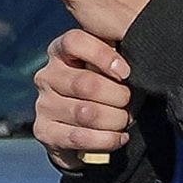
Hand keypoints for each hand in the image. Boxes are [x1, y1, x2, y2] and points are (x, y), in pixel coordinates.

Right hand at [33, 23, 140, 167]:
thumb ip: (120, 52)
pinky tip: (119, 138)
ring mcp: (43, 104)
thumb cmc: (108, 90)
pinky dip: (106, 140)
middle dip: (118, 96)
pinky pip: (79, 137)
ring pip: (85, 113)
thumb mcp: (113, 67)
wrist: (89, 130)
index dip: (102, 56)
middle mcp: (47, 75)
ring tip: (126, 120)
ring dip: (115, 120)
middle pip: (85, 83)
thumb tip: (139, 51)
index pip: (74, 42)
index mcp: (62, 51)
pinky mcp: (43, 131)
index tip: (126, 72)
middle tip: (131, 102)